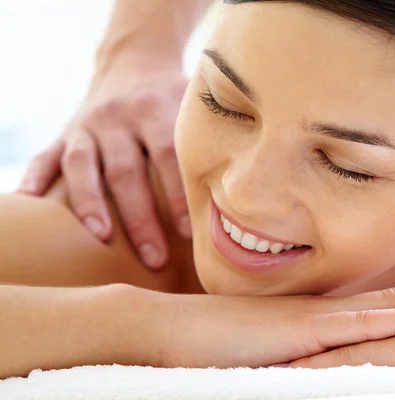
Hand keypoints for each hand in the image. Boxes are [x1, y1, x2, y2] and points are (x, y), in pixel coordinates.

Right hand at [16, 56, 188, 268]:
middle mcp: (116, 116)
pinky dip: (36, 176)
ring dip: (90, 204)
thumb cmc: (174, 96)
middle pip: (125, 171)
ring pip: (82, 166)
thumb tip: (237, 185)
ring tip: (102, 239)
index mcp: (154, 109)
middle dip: (140, 218)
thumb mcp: (193, 103)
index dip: (177, 195)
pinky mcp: (65, 131)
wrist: (134, 61)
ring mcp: (86, 124)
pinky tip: (30, 201)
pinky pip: (46, 154)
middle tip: (155, 258)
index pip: (167, 156)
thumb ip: (209, 136)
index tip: (188, 232)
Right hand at [152, 271, 394, 368]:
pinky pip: (359, 325)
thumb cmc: (209, 347)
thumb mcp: (263, 355)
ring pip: (391, 304)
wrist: (169, 333)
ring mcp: (316, 319)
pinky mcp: (301, 333)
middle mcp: (326, 313)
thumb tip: (315, 369)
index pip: (382, 306)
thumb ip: (294, 357)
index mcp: (319, 320)